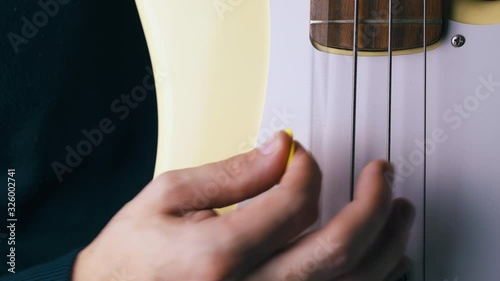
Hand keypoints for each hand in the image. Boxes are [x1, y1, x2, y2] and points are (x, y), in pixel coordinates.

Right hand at [72, 131, 413, 280]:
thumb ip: (234, 174)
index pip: (296, 202)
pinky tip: (386, 259)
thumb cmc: (131, 255)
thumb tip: (282, 149)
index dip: (309, 168)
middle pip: (338, 249)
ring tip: (398, 210)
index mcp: (218, 256)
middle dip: (373, 202)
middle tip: (383, 173)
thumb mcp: (170, 197)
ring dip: (386, 242)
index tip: (301, 154)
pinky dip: (372, 279)